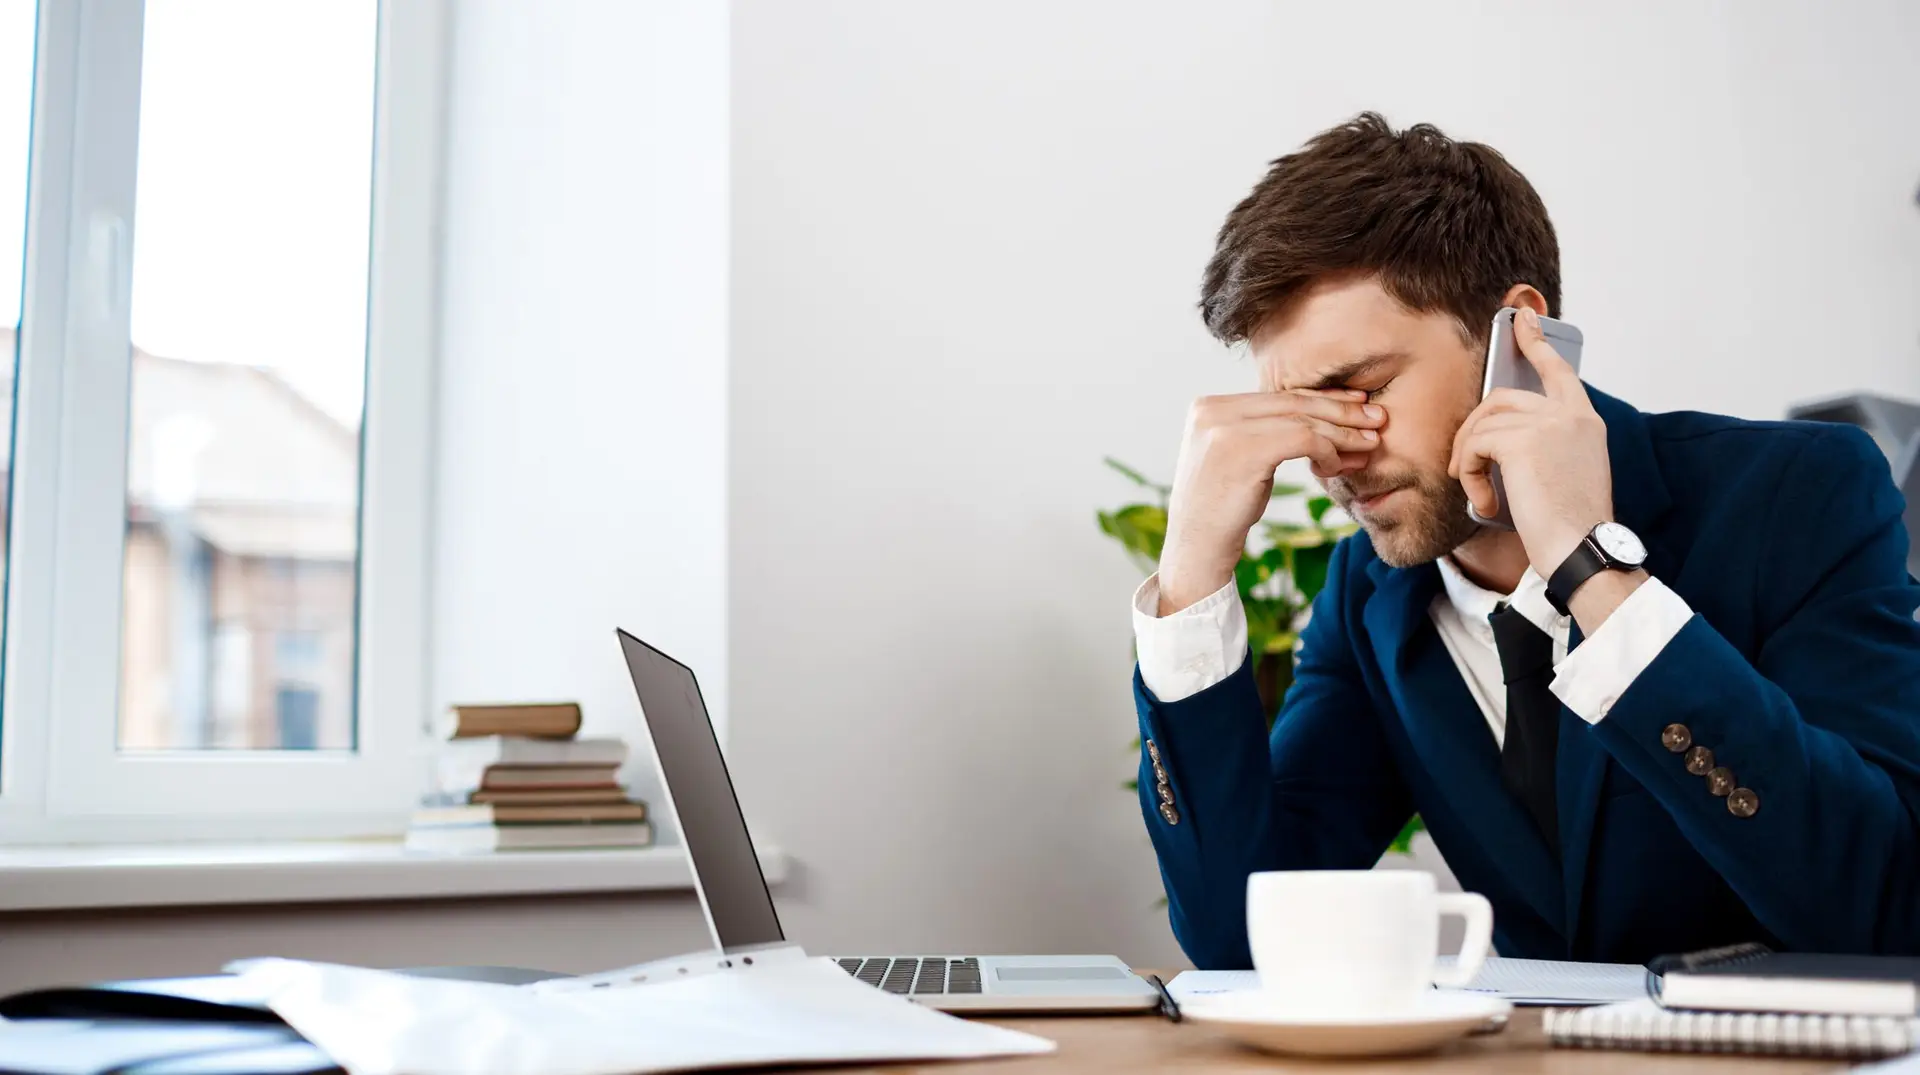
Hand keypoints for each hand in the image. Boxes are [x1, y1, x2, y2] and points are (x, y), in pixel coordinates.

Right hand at [1158, 389, 1384, 613]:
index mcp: (1209, 407)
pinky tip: (1336, 467)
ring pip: (1302, 419)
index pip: (1277, 394)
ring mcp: (1224, 427)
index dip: (1321, 397)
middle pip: (1292, 401)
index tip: (1355, 403)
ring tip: (1371, 442)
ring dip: (1343, 432)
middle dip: (1340, 409)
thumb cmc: (1222, 511)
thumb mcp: (1237, 460)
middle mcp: (1213, 409)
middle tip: (1376, 417)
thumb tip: (1313, 416)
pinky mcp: (1243, 449)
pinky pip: (1303, 439)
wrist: (1196, 549)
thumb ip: (1259, 432)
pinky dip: (1328, 450)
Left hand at [1447, 307, 1612, 575]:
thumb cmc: (1570, 526)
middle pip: (1500, 398)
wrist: (1582, 550)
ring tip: (1477, 493)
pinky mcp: (1522, 441)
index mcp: (1586, 421)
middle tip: (1462, 466)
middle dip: (1472, 430)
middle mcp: (1570, 415)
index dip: (1536, 342)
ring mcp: (1549, 424)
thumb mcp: (1564, 474)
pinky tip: (1484, 503)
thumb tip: (1494, 436)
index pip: (1558, 370)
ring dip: (1467, 459)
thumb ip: (1542, 445)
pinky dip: (1468, 474)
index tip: (1521, 318)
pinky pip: (1474, 445)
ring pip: (1482, 424)